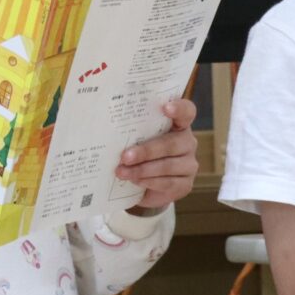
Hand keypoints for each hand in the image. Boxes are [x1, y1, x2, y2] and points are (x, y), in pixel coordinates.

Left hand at [118, 98, 198, 212]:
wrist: (145, 186)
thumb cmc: (139, 155)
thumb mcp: (136, 139)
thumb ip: (130, 131)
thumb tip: (105, 127)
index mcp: (177, 125)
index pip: (186, 112)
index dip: (179, 108)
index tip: (165, 107)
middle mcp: (187, 142)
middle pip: (171, 144)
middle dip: (146, 151)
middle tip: (125, 156)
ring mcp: (189, 164)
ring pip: (168, 166)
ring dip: (142, 169)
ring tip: (122, 172)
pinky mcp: (185, 184)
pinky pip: (168, 183)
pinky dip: (149, 182)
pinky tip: (135, 181)